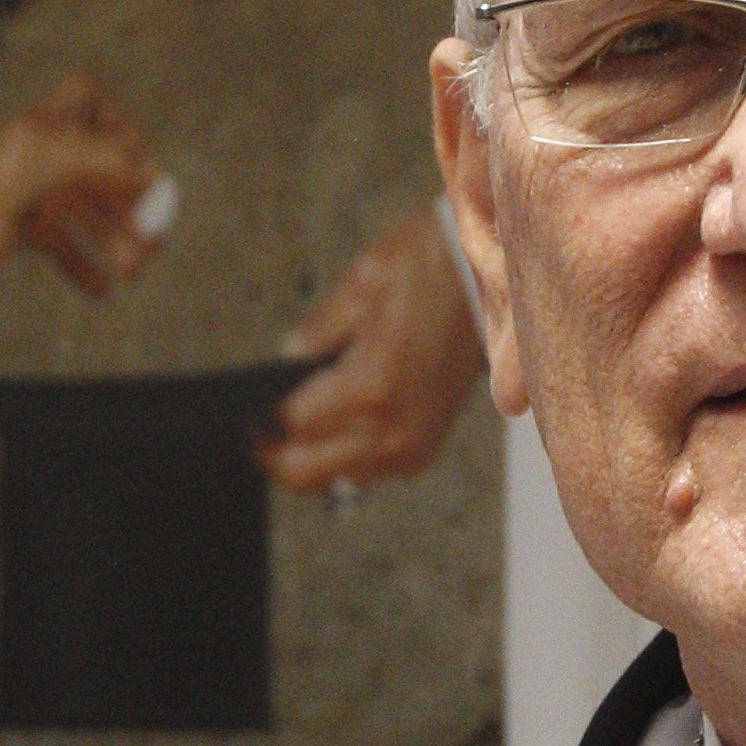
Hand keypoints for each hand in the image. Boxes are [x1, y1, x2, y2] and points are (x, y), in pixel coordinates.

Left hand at [0, 72, 163, 317]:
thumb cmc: (10, 172)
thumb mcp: (71, 153)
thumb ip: (115, 157)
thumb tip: (150, 174)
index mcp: (56, 121)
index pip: (97, 107)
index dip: (124, 131)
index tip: (143, 162)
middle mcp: (51, 153)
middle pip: (106, 176)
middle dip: (133, 210)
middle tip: (155, 240)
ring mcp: (40, 189)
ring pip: (91, 216)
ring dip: (116, 244)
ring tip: (132, 272)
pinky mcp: (28, 224)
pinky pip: (64, 245)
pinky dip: (82, 267)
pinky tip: (100, 289)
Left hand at [261, 205, 488, 493]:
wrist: (496, 275)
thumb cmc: (434, 267)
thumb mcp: (364, 282)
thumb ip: (319, 329)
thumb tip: (289, 356)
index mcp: (370, 387)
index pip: (293, 425)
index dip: (264, 418)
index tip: (249, 410)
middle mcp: (392, 427)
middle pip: (308, 472)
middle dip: (278, 453)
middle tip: (259, 432)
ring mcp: (413, 442)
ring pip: (339, 478)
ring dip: (315, 456)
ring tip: (301, 423)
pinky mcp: (428, 444)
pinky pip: (373, 469)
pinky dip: (350, 454)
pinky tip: (343, 422)